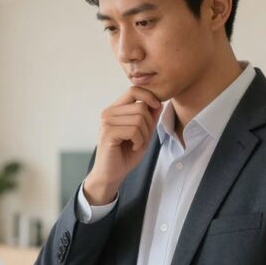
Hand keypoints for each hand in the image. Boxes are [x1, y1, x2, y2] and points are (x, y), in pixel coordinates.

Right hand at [84, 87, 161, 204]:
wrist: (111, 174)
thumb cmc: (126, 154)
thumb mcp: (143, 133)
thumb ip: (149, 118)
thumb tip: (160, 103)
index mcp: (115, 109)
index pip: (133, 90)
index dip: (149, 96)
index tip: (157, 107)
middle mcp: (108, 113)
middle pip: (140, 107)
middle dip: (149, 124)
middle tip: (142, 138)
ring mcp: (106, 122)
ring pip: (139, 119)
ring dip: (144, 135)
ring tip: (137, 144)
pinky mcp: (108, 133)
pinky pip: (133, 130)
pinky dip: (139, 141)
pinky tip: (133, 147)